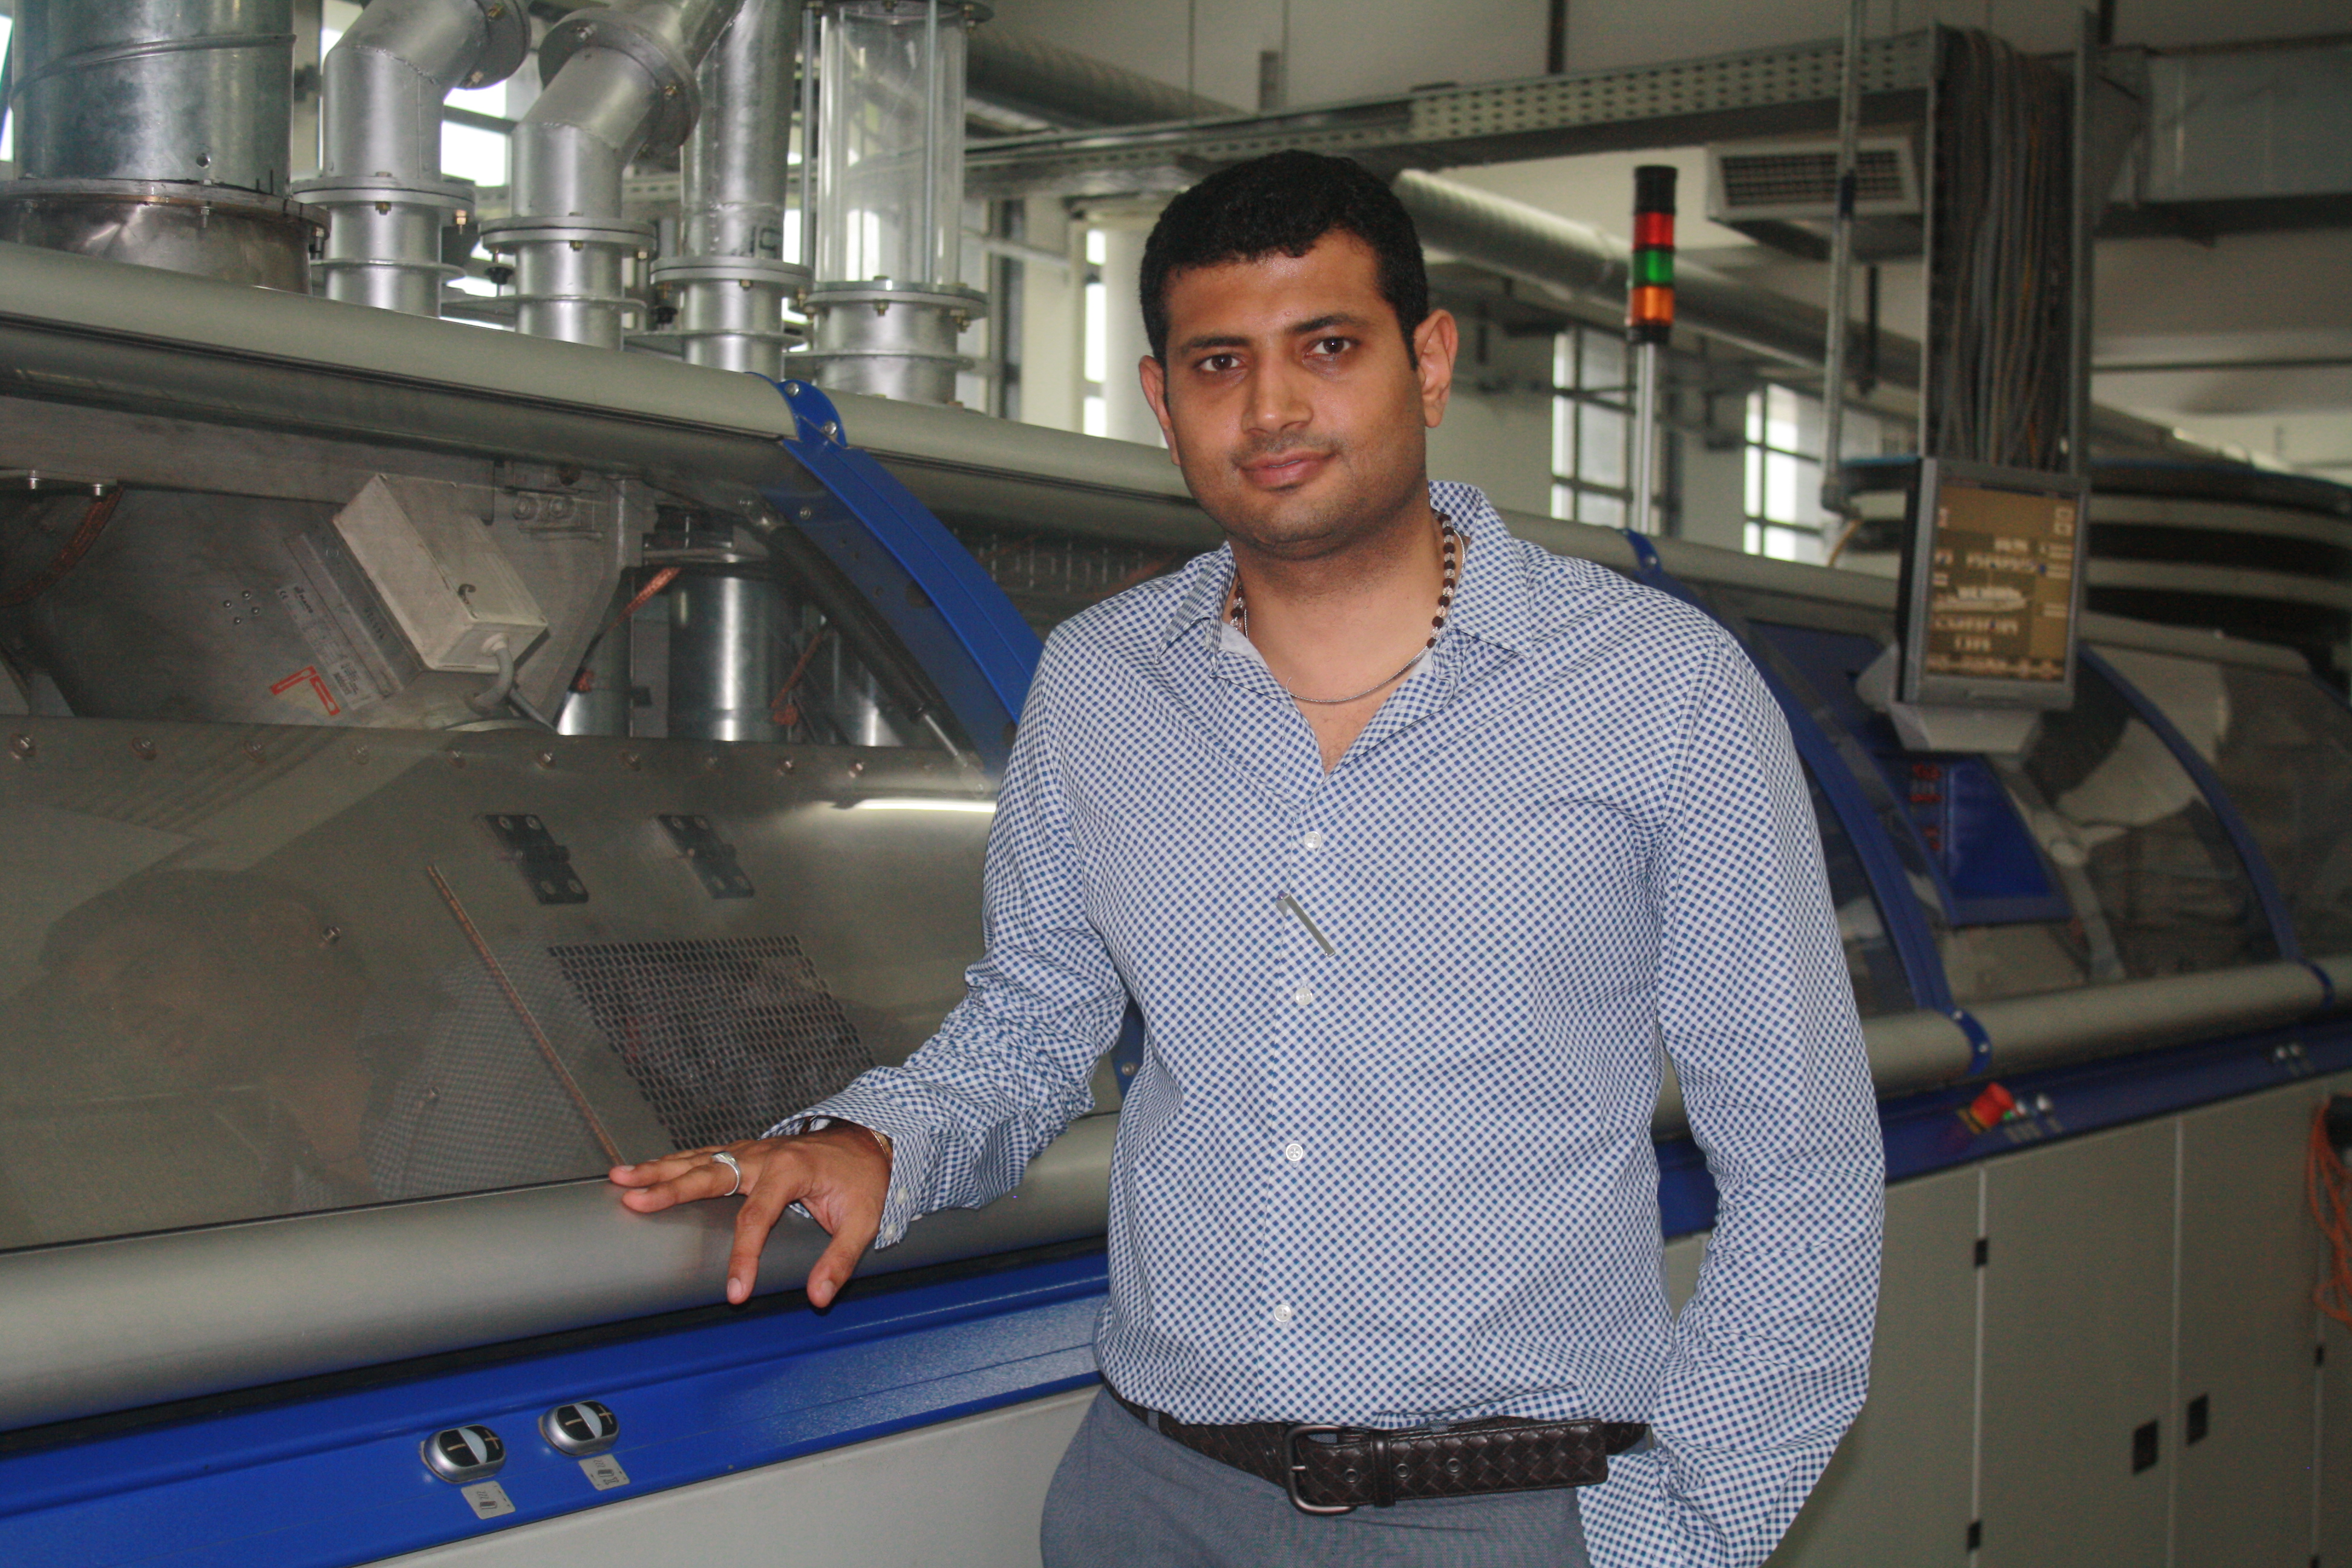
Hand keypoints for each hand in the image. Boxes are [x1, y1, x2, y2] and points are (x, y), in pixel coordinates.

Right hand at [608, 1125, 892, 1307]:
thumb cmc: (864, 1180)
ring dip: (658, 1169)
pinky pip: (703, 1156)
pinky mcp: (745, 1152)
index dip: (744, 1257)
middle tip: (634, 1201)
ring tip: (620, 1179)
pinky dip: (671, 1163)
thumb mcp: (864, 1221)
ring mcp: (751, 1151)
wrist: (871, 1142)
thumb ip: (840, 1259)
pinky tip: (644, 1171)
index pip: (757, 1219)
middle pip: (709, 1174)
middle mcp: (764, 1155)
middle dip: (669, 1189)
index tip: (735, 1292)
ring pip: (697, 1159)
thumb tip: (817, 1296)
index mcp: (791, 1172)